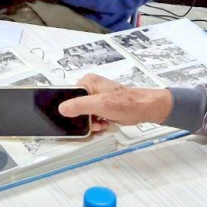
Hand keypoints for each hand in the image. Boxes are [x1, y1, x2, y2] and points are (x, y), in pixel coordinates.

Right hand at [58, 74, 172, 129]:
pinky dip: (97, 123)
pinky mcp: (102, 106)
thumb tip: (62, 108)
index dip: (71, 108)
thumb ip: (80, 105)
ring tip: (100, 123)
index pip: (69, 95)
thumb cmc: (126, 103)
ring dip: (91, 122)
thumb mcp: (100, 104)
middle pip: (76, 106)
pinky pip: (92, 117)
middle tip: (92, 122)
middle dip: (83, 117)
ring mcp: (97, 97)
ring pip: (84, 114)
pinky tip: (104, 123)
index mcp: (88, 82)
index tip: (75, 118)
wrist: (143, 108)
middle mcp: (91, 88)